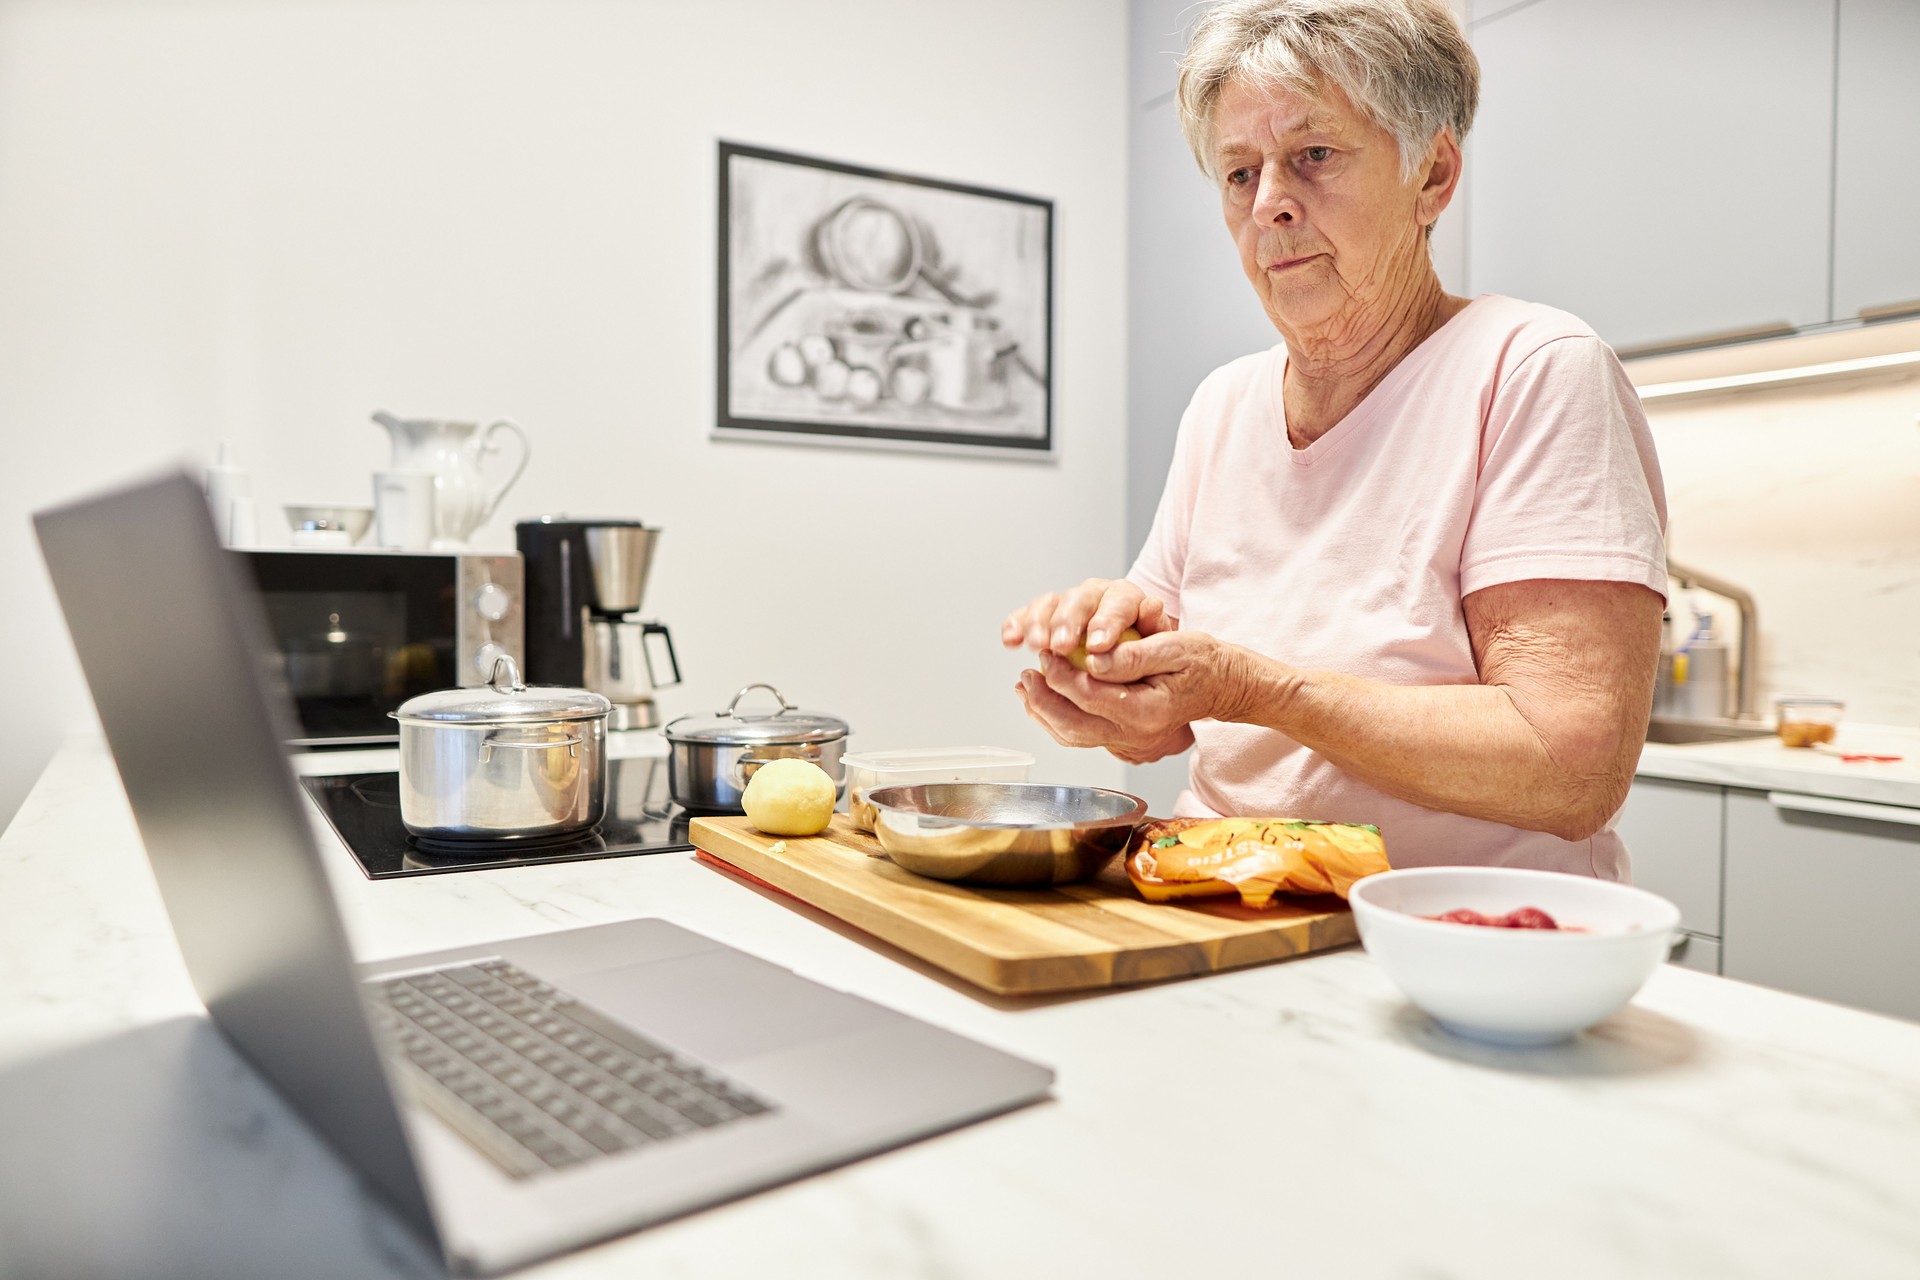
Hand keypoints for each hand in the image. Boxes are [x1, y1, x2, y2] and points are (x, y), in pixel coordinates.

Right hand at [1000, 578, 1174, 657]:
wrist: (1131, 657)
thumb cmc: (1146, 654)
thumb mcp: (1162, 643)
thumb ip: (1156, 628)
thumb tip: (1152, 607)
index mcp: (1124, 598)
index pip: (1117, 602)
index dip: (1107, 622)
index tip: (1098, 645)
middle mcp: (1093, 595)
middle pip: (1078, 600)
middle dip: (1069, 623)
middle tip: (1062, 646)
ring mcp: (1065, 605)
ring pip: (1049, 605)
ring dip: (1040, 625)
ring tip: (1038, 646)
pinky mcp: (1043, 618)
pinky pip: (1026, 617)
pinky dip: (1016, 625)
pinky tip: (1010, 639)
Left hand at [1014, 629, 1266, 763]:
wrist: (1221, 686)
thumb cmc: (1202, 661)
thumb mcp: (1176, 646)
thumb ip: (1134, 655)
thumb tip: (1093, 659)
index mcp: (1147, 711)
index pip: (1091, 696)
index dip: (1061, 675)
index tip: (1046, 653)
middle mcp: (1135, 735)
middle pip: (1074, 725)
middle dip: (1043, 699)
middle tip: (1026, 673)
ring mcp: (1129, 743)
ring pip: (1074, 736)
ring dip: (1043, 713)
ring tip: (1026, 687)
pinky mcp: (1123, 741)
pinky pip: (1082, 737)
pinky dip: (1057, 721)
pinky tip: (1044, 702)